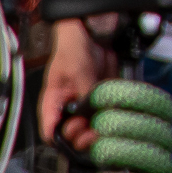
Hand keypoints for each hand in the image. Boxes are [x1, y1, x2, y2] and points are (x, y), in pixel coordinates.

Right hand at [39, 20, 115, 150]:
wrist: (93, 33)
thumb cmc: (73, 48)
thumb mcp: (77, 71)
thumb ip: (85, 92)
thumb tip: (91, 112)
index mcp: (53, 103)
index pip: (51, 132)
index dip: (63, 139)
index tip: (76, 135)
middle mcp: (69, 107)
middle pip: (75, 134)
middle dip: (85, 137)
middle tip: (96, 132)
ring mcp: (87, 104)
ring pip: (94, 126)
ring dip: (103, 128)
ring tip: (110, 124)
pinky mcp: (103, 98)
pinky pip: (110, 112)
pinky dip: (116, 114)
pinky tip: (120, 112)